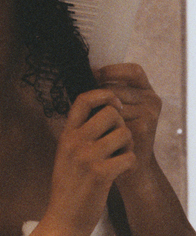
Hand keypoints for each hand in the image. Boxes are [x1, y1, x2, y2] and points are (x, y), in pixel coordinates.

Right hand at [44, 89, 135, 235]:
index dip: (104, 95)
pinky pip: (129, 156)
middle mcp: (74, 142)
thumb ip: (79, 133)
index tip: (114, 105)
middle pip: (110, 113)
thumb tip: (102, 111)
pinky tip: (120, 172)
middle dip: (121, 124)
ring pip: (124, 134)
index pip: (83, 99)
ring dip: (128, 145)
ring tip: (120, 157)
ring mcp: (86, 157)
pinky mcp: (100, 174)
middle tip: (119, 140)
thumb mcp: (65, 154)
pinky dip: (130, 164)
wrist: (62, 218)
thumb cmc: (68, 186)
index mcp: (66, 134)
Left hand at [95, 63, 161, 183]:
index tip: (94, 75)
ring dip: (99, 112)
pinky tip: (97, 132)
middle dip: (100, 96)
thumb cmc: (113, 131)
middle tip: (87, 107)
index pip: (133, 70)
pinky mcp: (143, 129)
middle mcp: (151, 100)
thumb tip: (84, 72)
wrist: (126, 164)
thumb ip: (107, 91)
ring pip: (114, 104)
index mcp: (146, 90)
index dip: (113, 71)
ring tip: (91, 122)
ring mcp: (149, 114)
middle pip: (118, 88)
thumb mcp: (115, 107)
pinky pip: (115, 119)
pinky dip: (103, 125)